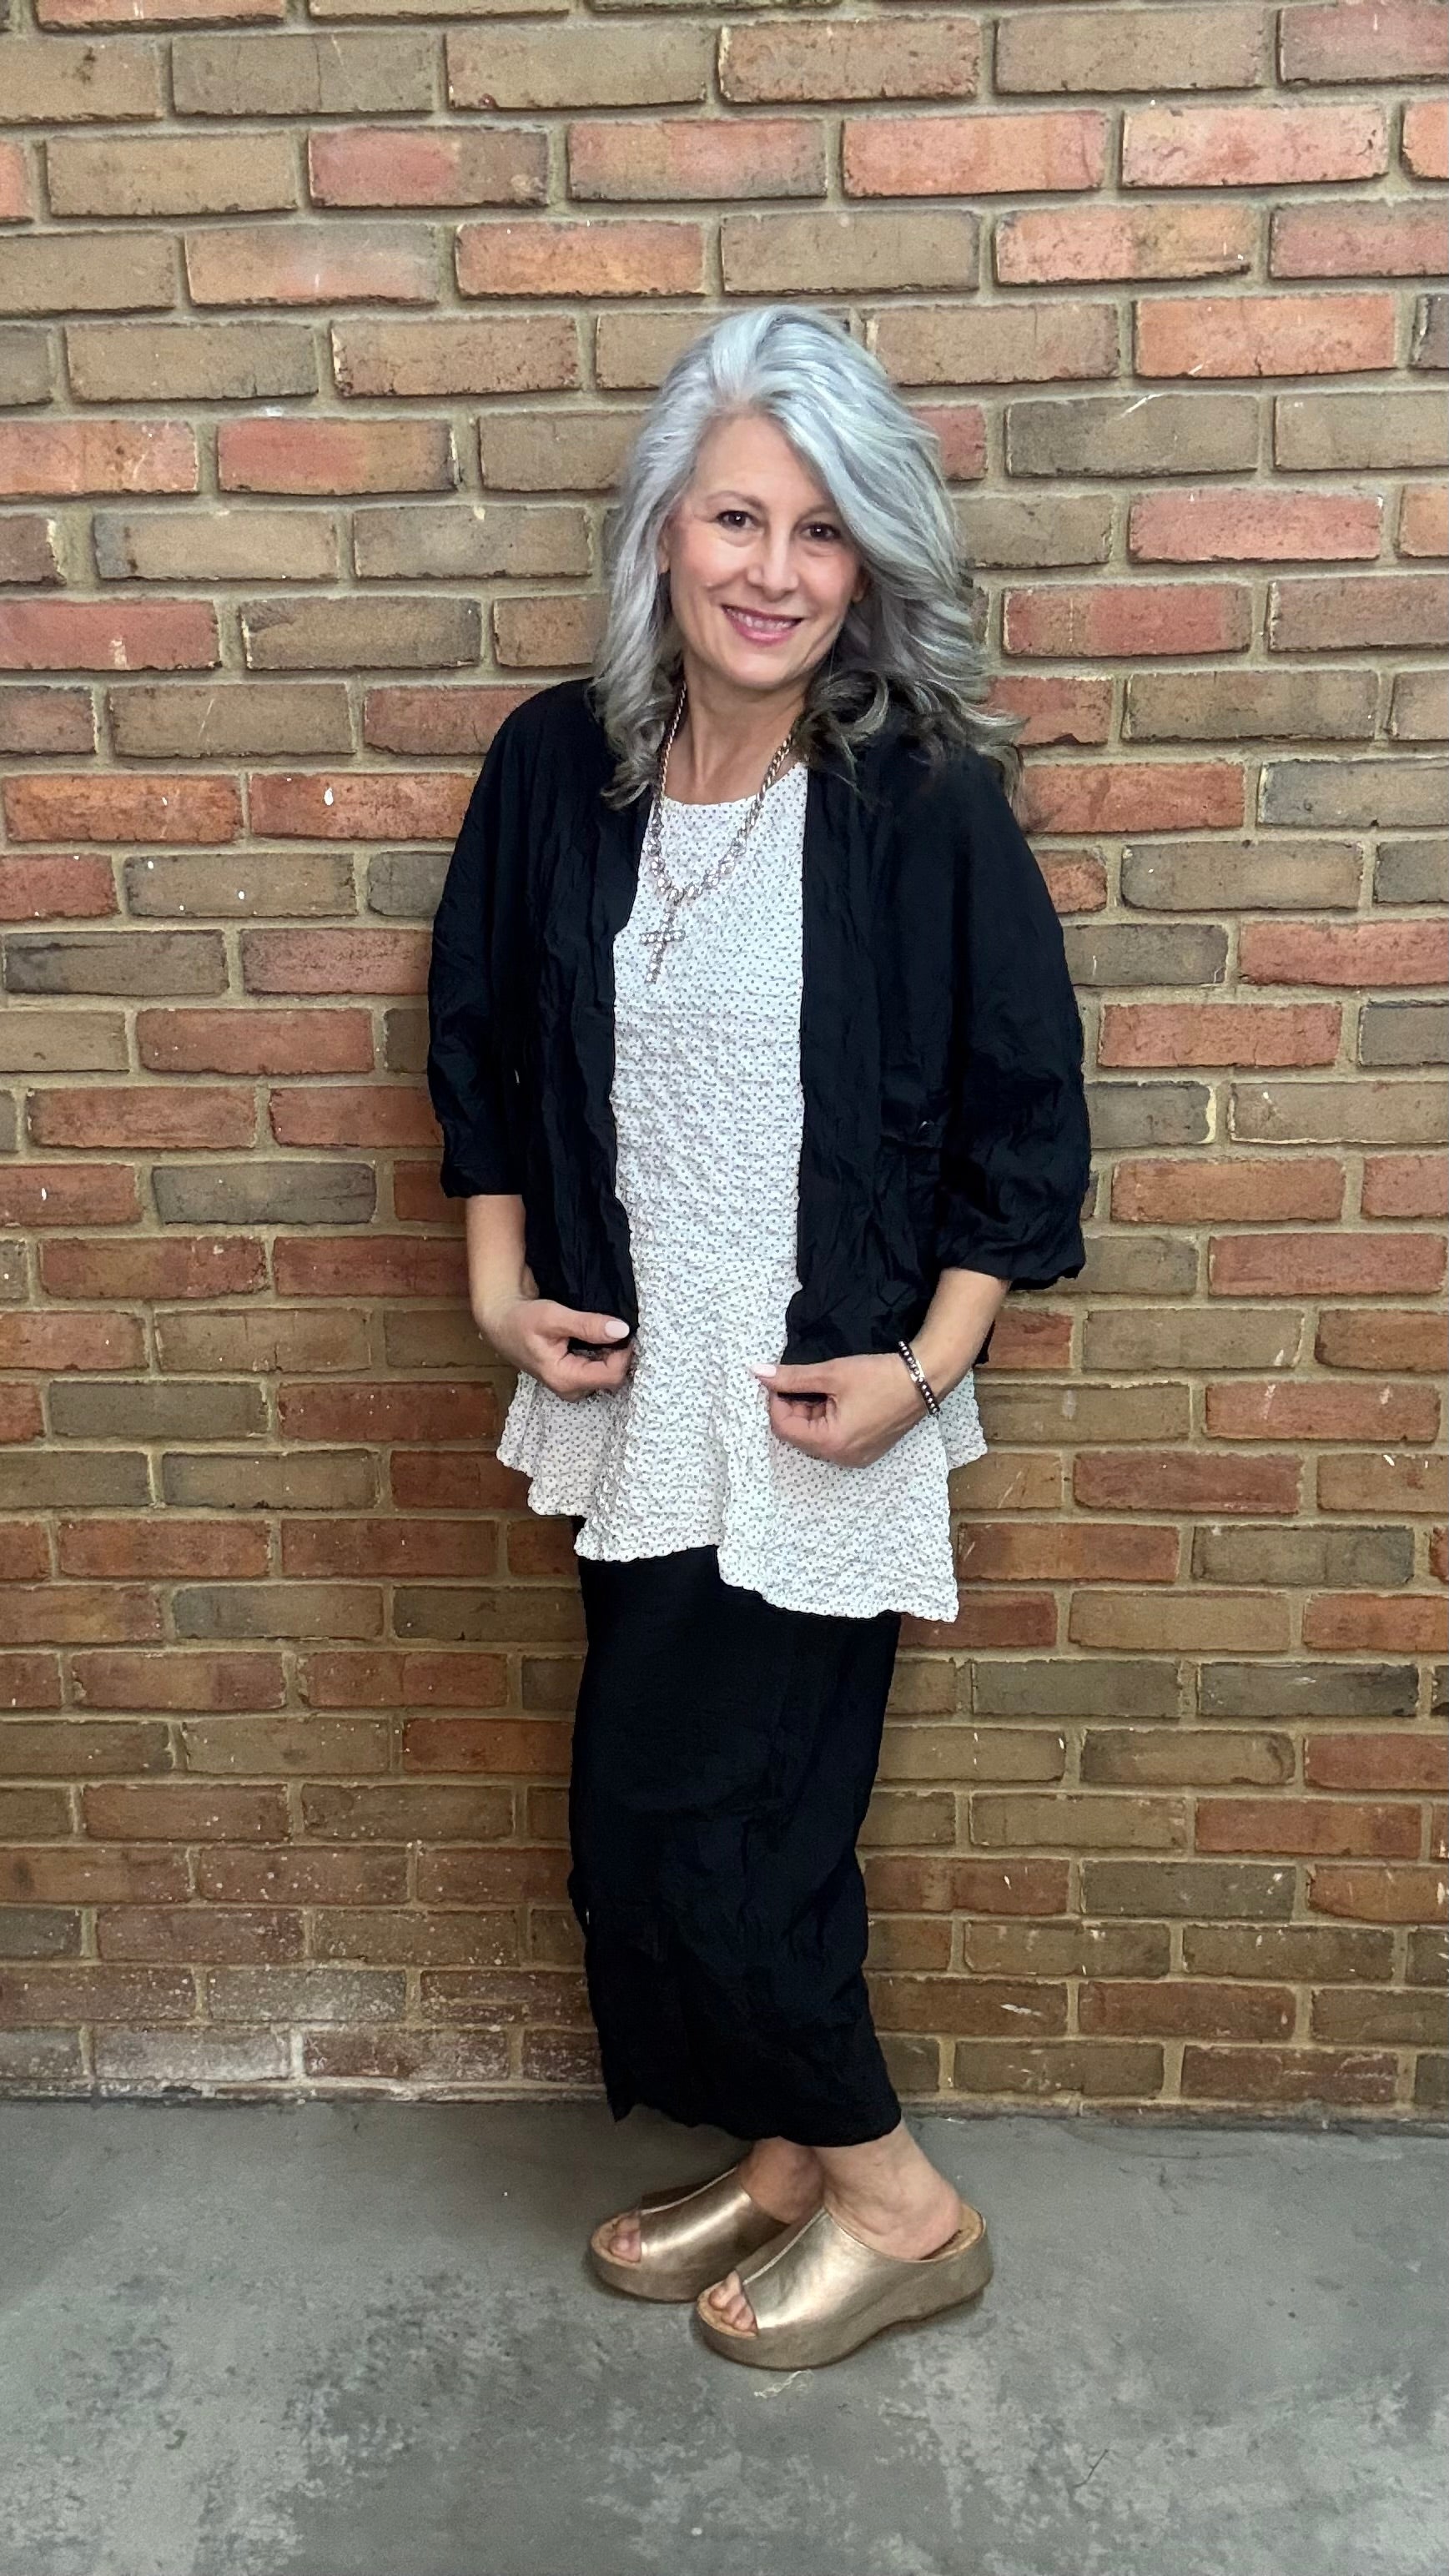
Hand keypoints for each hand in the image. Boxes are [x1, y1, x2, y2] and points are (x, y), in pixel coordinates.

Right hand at [479, 1294, 634, 1401]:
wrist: (502, 1323)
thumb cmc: (522, 1320)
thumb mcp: (553, 1317)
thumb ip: (587, 1325)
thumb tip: (622, 1330)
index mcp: (565, 1379)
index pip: (611, 1376)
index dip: (624, 1353)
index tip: (626, 1330)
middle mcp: (570, 1389)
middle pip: (612, 1378)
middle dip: (620, 1355)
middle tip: (619, 1329)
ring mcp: (572, 1386)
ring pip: (607, 1375)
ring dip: (613, 1354)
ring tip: (609, 1331)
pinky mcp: (573, 1378)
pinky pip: (598, 1370)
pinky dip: (605, 1355)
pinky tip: (602, 1338)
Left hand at [750, 1351, 929, 1466]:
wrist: (924, 1379)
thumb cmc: (879, 1376)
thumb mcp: (831, 1373)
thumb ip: (791, 1377)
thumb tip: (758, 1372)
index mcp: (830, 1443)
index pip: (783, 1428)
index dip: (775, 1402)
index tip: (781, 1380)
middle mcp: (841, 1458)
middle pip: (798, 1435)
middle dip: (793, 1407)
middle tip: (802, 1381)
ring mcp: (855, 1457)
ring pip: (815, 1437)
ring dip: (810, 1413)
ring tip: (824, 1387)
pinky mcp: (866, 1451)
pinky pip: (834, 1440)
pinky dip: (827, 1420)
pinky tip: (837, 1399)